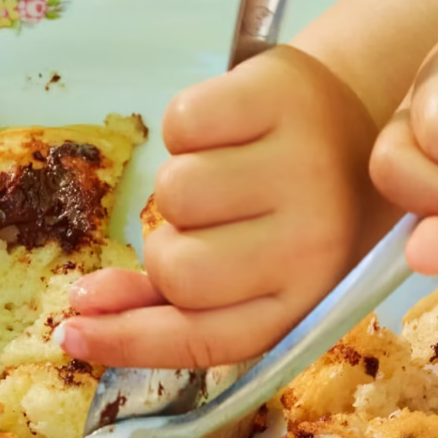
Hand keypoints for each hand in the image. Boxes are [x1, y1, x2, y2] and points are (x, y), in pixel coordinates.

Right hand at [59, 48, 390, 370]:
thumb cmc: (300, 211)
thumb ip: (171, 308)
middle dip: (169, 247)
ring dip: (180, 182)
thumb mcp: (254, 272)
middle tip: (202, 226)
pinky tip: (224, 130)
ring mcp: (301, 164)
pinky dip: (185, 124)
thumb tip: (78, 325)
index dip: (132, 341)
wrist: (364, 124)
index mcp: (308, 297)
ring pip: (174, 193)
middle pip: (179, 268)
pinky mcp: (279, 95)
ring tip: (222, 174)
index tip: (73, 334)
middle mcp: (314, 239)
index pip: (205, 339)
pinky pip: (180, 121)